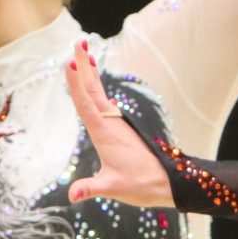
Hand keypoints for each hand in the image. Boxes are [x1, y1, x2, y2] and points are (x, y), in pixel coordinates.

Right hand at [62, 41, 173, 206]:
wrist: (168, 183)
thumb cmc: (141, 185)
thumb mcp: (112, 188)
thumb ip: (91, 190)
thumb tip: (72, 196)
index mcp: (105, 133)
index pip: (86, 103)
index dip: (76, 83)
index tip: (69, 62)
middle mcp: (111, 123)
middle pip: (94, 89)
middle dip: (85, 66)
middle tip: (79, 42)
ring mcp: (118, 125)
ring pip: (100, 94)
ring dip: (91, 74)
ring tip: (86, 56)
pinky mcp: (122, 130)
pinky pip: (105, 103)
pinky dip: (98, 90)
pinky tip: (97, 88)